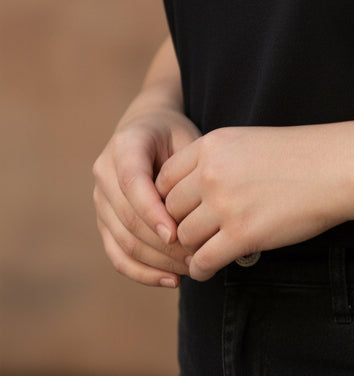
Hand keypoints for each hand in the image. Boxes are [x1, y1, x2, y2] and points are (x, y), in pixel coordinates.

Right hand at [93, 105, 200, 287]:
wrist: (147, 127)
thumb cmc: (174, 134)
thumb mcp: (186, 137)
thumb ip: (189, 168)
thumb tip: (200, 211)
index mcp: (124, 146)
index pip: (132, 183)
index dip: (152, 212)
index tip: (176, 234)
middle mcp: (104, 173)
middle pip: (128, 218)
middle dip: (161, 244)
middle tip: (196, 256)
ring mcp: (100, 200)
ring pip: (123, 241)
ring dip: (157, 261)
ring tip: (191, 268)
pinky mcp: (104, 222)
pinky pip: (118, 255)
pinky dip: (143, 272)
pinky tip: (170, 279)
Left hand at [156, 125, 353, 280]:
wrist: (335, 167)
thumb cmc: (297, 155)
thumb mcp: (247, 142)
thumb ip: (215, 161)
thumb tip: (189, 194)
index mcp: (211, 145)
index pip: (164, 179)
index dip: (168, 200)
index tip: (183, 211)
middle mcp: (211, 172)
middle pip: (170, 210)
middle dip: (179, 225)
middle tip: (194, 235)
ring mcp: (225, 204)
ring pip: (183, 238)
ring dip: (192, 248)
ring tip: (206, 250)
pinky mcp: (242, 234)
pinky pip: (203, 261)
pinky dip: (201, 269)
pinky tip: (210, 267)